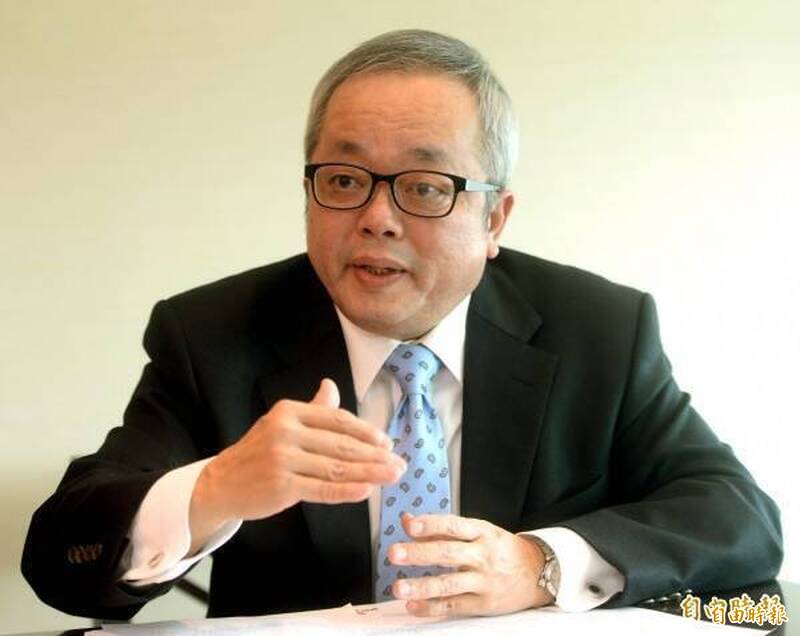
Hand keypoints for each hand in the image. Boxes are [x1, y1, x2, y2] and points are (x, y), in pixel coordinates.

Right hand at [188, 379, 405, 551]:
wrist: (221, 483)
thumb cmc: (258, 452)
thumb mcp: (282, 423)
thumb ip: (312, 408)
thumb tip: (331, 386)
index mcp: (289, 412)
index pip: (337, 420)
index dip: (365, 432)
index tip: (387, 443)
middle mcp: (285, 432)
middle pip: (341, 445)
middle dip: (375, 455)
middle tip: (399, 464)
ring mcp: (282, 459)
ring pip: (336, 468)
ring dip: (370, 474)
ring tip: (392, 477)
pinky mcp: (281, 486)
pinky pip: (322, 489)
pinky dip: (347, 491)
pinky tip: (367, 491)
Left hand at [388, 513, 552, 616]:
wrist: (537, 573)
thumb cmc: (500, 549)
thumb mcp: (477, 530)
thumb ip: (440, 527)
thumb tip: (407, 521)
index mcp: (482, 532)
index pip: (454, 526)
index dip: (431, 524)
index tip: (410, 525)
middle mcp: (483, 555)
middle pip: (448, 554)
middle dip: (420, 554)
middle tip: (394, 553)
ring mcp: (484, 581)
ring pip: (449, 584)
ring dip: (421, 586)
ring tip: (398, 587)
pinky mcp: (483, 604)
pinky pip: (454, 606)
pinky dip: (431, 607)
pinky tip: (413, 605)